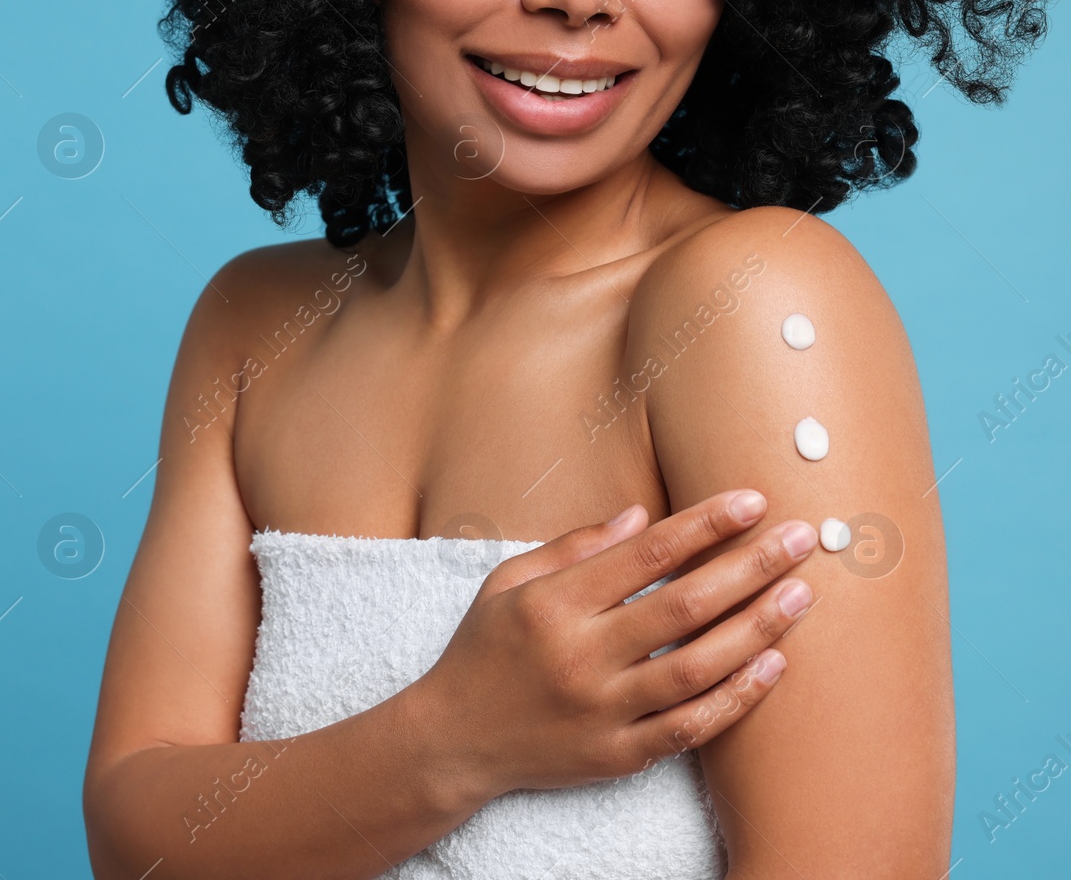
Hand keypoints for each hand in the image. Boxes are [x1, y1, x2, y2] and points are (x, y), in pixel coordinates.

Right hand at [410, 490, 815, 795]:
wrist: (452, 739)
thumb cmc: (484, 650)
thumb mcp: (508, 581)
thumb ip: (574, 547)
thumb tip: (642, 515)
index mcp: (553, 604)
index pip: (644, 555)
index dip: (703, 525)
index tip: (752, 500)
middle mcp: (581, 655)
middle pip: (684, 606)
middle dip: (751, 567)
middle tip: (803, 538)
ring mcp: (603, 710)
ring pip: (698, 667)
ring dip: (758, 628)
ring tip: (802, 595)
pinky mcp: (617, 755)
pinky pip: (691, 727)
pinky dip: (737, 697)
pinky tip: (774, 665)